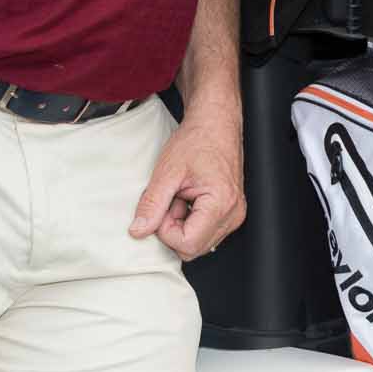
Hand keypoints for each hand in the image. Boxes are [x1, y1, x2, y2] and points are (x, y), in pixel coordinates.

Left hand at [129, 110, 245, 259]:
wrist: (215, 123)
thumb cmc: (198, 140)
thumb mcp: (167, 171)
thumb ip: (151, 204)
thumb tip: (138, 231)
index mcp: (221, 203)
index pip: (187, 244)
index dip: (166, 230)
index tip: (164, 206)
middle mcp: (233, 213)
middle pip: (193, 248)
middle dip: (173, 228)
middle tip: (172, 200)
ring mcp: (234, 214)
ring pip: (198, 243)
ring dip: (182, 224)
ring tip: (182, 196)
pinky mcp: (230, 212)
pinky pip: (205, 232)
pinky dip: (190, 220)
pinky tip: (189, 198)